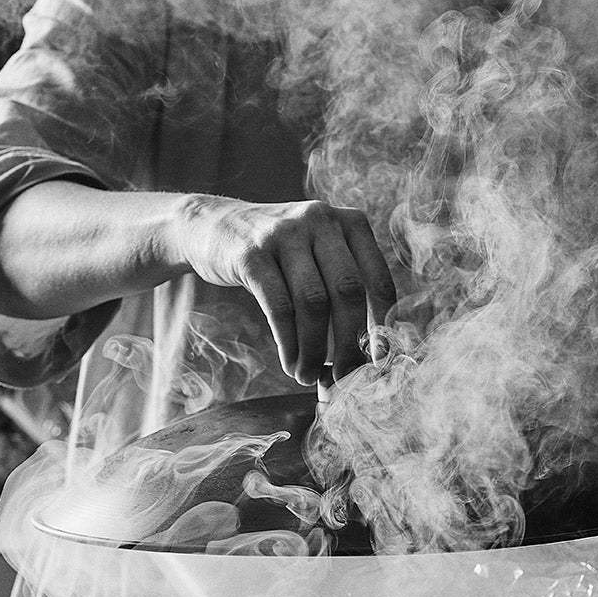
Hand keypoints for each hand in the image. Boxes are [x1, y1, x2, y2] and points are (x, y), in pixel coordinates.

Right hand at [176, 195, 395, 385]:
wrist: (215, 226)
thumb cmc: (279, 253)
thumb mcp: (318, 253)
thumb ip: (345, 286)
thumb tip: (368, 350)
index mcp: (350, 222)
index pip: (378, 280)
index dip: (382, 325)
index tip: (378, 360)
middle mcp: (321, 220)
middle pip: (348, 292)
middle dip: (349, 343)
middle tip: (343, 376)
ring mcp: (285, 233)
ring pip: (313, 302)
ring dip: (314, 350)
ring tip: (308, 375)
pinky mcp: (252, 254)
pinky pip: (279, 307)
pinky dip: (288, 342)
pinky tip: (289, 362)